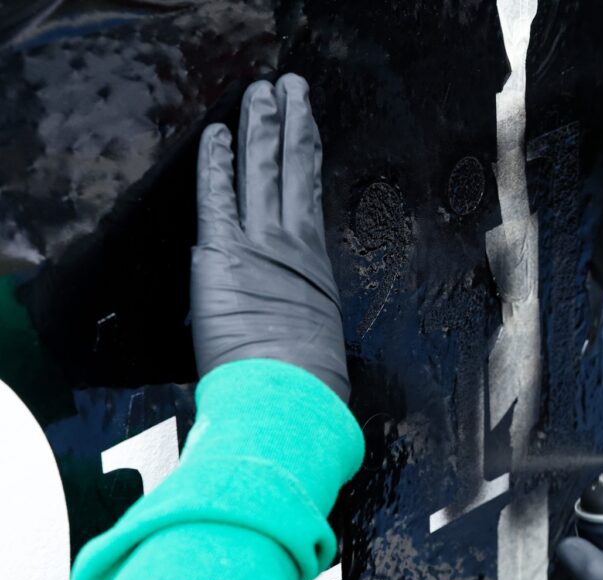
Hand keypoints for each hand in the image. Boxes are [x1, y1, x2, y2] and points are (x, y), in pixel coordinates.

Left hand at [191, 74, 349, 400]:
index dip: (305, 155)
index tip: (304, 125)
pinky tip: (217, 135)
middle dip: (290, 124)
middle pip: (292, 170)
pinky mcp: (225, 255)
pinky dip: (217, 165)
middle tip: (289, 88)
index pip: (306, 196)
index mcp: (313, 268)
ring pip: (263, 172)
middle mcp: (293, 247)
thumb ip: (299, 319)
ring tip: (262, 93)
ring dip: (260, 128)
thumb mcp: (316, 344)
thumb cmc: (308, 387)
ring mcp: (261, 246)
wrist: (293, 399)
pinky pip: (218, 198)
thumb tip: (291, 325)